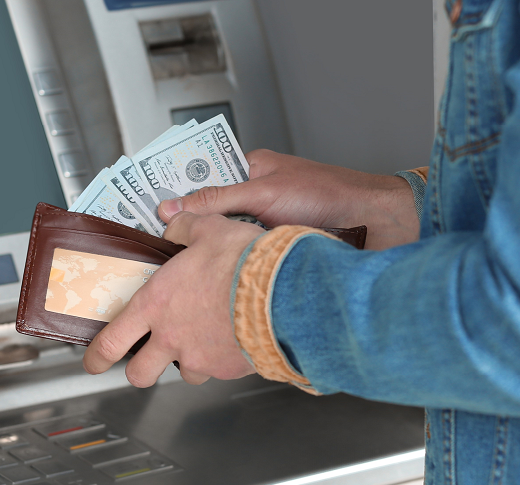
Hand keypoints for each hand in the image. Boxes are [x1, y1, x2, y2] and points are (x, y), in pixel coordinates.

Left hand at [82, 213, 263, 386]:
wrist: (283, 290)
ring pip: (185, 374)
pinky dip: (224, 360)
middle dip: (139, 370)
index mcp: (156, 304)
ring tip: (206, 341)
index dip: (97, 357)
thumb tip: (174, 222)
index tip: (94, 361)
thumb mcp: (210, 229)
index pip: (111, 341)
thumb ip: (185, 227)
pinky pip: (220, 370)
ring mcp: (202, 357)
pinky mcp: (230, 368)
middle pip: (139, 374)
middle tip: (146, 361)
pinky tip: (237, 338)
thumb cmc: (244, 261)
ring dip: (190, 362)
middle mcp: (172, 337)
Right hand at [158, 150, 419, 249]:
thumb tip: (170, 208)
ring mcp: (267, 225)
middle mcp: (256, 197)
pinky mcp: (278, 249)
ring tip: (177, 271)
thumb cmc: (329, 193)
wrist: (377, 222)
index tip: (142, 213)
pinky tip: (214, 280)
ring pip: (225, 240)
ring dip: (209, 253)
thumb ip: (216, 201)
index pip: (200, 179)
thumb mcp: (264, 193)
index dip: (172, 194)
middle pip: (209, 214)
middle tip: (153, 251)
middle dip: (185, 231)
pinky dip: (232, 266)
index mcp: (250, 169)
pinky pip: (245, 257)